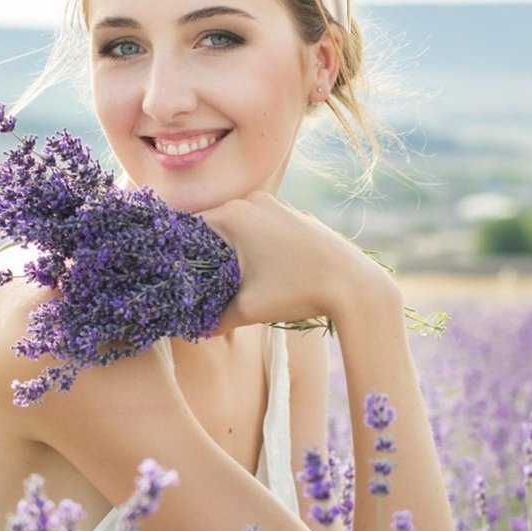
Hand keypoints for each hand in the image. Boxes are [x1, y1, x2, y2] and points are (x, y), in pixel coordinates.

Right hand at [197, 191, 395, 334]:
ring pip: (240, 226)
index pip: (189, 228)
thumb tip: (191, 329)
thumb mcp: (247, 309)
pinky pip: (264, 227)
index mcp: (234, 215)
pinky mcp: (296, 216)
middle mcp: (253, 201)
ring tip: (231, 279)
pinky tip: (263, 271)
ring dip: (232, 250)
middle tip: (200, 282)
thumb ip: (213, 319)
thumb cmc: (297, 291)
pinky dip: (256, 245)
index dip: (178, 253)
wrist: (354, 285)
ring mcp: (278, 205)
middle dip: (205, 253)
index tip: (177, 275)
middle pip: (213, 226)